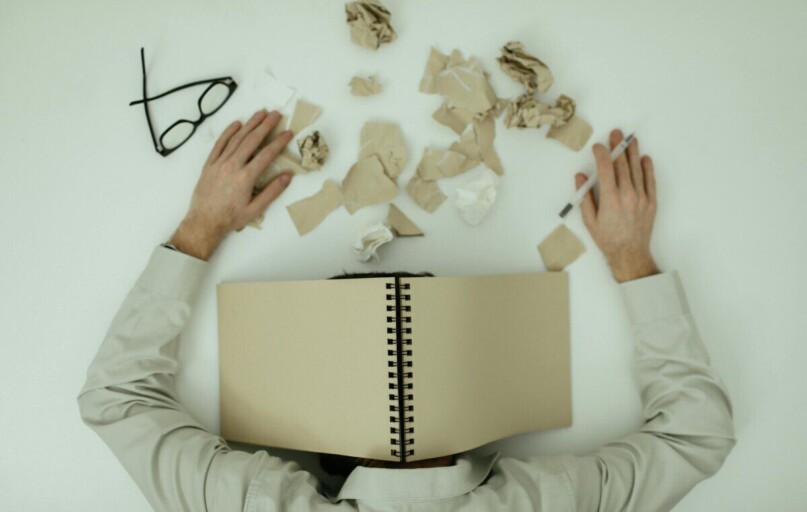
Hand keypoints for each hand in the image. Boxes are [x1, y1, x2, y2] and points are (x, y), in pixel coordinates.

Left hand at [170, 110, 293, 259]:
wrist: (204, 221)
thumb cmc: (230, 218)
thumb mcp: (255, 209)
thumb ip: (272, 192)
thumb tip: (287, 176)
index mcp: (245, 178)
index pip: (266, 154)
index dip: (279, 142)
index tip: (288, 133)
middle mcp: (232, 166)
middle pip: (252, 140)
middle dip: (265, 125)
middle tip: (276, 114)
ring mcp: (219, 163)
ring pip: (236, 138)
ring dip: (249, 124)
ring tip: (260, 113)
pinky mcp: (209, 164)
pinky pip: (219, 143)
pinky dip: (228, 132)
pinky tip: (237, 124)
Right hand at [576, 129, 658, 282]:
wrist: (630, 253)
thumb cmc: (607, 239)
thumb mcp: (589, 220)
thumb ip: (585, 196)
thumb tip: (581, 177)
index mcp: (610, 199)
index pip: (605, 169)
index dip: (601, 154)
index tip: (598, 147)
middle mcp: (627, 195)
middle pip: (622, 165)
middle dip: (618, 147)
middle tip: (616, 134)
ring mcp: (642, 198)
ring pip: (636, 169)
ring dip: (633, 153)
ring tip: (630, 140)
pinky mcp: (651, 202)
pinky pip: (649, 180)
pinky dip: (647, 168)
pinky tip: (644, 158)